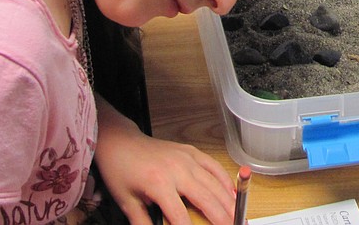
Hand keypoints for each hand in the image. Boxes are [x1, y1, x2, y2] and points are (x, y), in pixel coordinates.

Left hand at [94, 101, 235, 224]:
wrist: (121, 142)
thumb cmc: (121, 171)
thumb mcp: (127, 203)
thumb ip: (142, 223)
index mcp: (159, 184)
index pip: (180, 216)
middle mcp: (177, 170)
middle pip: (206, 199)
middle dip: (221, 218)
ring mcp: (187, 158)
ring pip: (214, 183)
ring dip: (228, 202)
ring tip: (237, 217)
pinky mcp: (191, 151)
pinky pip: (213, 166)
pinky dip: (225, 180)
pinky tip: (232, 193)